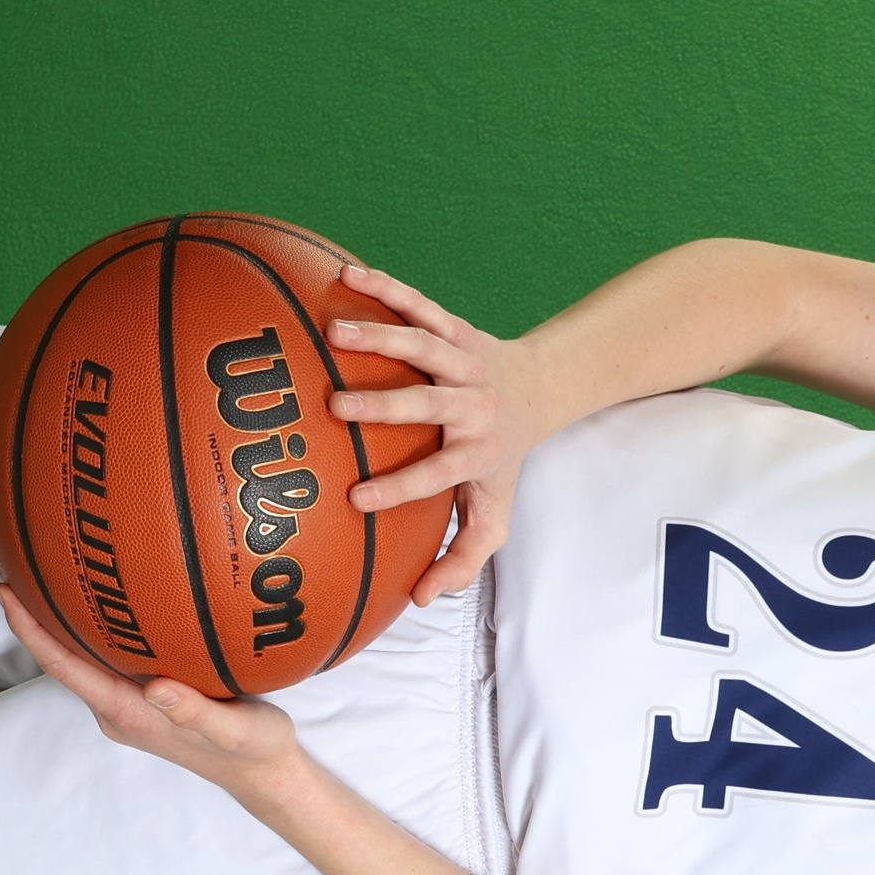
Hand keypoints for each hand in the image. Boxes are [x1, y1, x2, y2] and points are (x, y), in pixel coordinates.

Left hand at [0, 584, 305, 799]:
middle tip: (17, 564)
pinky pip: (106, 658)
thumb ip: (194, 712)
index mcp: (128, 715)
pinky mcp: (146, 697)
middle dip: (36, 618)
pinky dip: (93, 628)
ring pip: (83, 658)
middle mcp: (119, 709)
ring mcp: (130, 704)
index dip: (31, 631)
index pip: (65, 668)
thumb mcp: (234, 731)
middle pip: (63, 660)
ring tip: (46, 573)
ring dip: (60, 623)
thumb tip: (156, 687)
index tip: (6, 593)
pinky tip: (102, 599)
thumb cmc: (251, 752)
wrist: (263, 774)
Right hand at [324, 262, 565, 605]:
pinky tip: (345, 274)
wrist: (541, 389)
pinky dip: (386, 287)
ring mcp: (463, 361)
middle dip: (385, 405)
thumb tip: (419, 600)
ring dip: (380, 335)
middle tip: (337, 407)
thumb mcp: (493, 513)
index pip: (436, 474)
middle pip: (428, 403)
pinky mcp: (455, 327)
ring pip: (423, 344)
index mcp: (476, 452)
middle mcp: (471, 404)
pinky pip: (420, 303)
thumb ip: (462, 558)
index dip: (400, 488)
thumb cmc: (501, 460)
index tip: (355, 498)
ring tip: (332, 332)